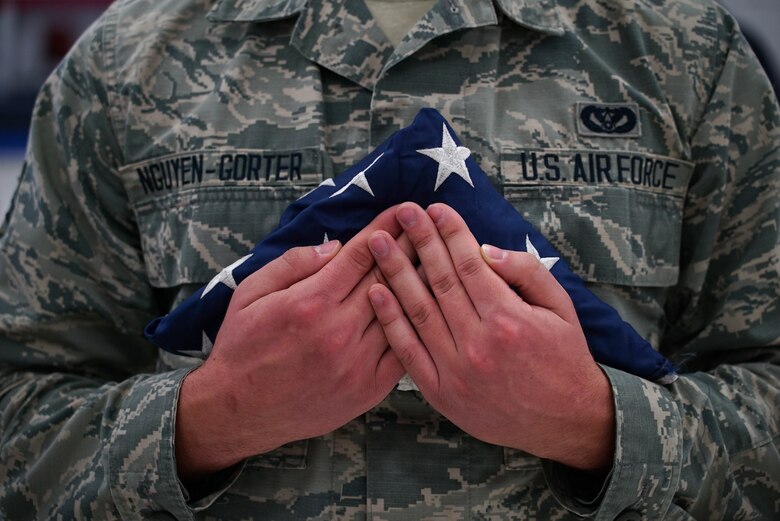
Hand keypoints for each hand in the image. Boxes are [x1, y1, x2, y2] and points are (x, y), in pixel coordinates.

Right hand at [176, 207, 409, 481]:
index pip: (360, 254)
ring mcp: (358, 362)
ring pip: (402, 313)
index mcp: (311, 301)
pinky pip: (402, 351)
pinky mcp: (368, 388)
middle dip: (409, 247)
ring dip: (420, 283)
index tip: (401, 211)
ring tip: (439, 259)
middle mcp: (339, 330)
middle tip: (428, 224)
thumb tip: (335, 246)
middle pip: (387, 278)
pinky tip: (429, 309)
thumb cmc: (242, 347)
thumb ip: (293, 264)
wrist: (240, 411)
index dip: (384, 228)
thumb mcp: (250, 293)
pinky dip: (417, 327)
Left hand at [366, 203, 614, 471]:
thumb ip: (526, 273)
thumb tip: (486, 249)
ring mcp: (455, 370)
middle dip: (419, 241)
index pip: (468, 264)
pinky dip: (390, 320)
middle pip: (439, 280)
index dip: (450, 233)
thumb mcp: (561, 307)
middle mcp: (478, 343)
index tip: (435, 209)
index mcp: (508, 318)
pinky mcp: (440, 391)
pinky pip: (407, 350)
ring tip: (378, 242)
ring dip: (395, 272)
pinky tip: (376, 292)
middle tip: (402, 212)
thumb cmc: (564, 358)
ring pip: (417, 310)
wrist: (564, 421)